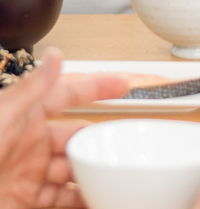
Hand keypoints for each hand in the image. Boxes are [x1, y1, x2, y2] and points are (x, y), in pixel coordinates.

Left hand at [0, 49, 128, 208]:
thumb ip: (30, 90)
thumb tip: (56, 57)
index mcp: (21, 116)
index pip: (67, 92)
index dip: (97, 85)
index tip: (124, 82)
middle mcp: (27, 143)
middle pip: (77, 135)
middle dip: (102, 138)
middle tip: (128, 141)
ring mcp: (27, 174)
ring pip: (74, 168)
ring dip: (96, 170)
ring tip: (118, 172)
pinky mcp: (25, 202)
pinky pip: (64, 199)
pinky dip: (84, 198)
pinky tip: (99, 196)